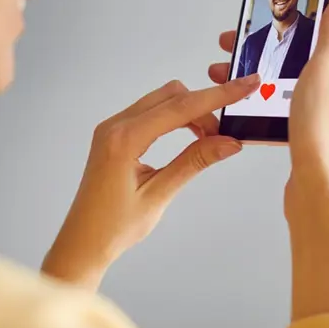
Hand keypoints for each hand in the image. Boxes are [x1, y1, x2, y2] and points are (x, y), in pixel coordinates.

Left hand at [42, 75, 260, 289]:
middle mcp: (116, 125)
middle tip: (225, 134)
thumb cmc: (114, 227)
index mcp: (124, 139)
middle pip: (171, 95)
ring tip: (210, 140)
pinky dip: (174, 118)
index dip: (218, 96)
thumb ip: (194, 162)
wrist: (82, 242)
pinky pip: (150, 113)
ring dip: (190, 112)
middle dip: (204, 106)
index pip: (180, 107)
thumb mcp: (159, 195)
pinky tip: (189, 139)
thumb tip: (229, 142)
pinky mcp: (115, 135)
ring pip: (162, 101)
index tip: (245, 85)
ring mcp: (113, 128)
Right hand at [210, 0, 328, 321]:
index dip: (285, 16)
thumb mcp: (324, 69)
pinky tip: (235, 103)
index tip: (256, 10)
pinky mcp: (305, 128)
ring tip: (218, 74)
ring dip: (250, 73)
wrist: (320, 189)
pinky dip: (255, 98)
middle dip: (258, 47)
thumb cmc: (323, 131)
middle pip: (292, 53)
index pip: (315, 27)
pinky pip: (276, 103)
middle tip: (226, 44)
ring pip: (280, 79)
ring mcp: (320, 107)